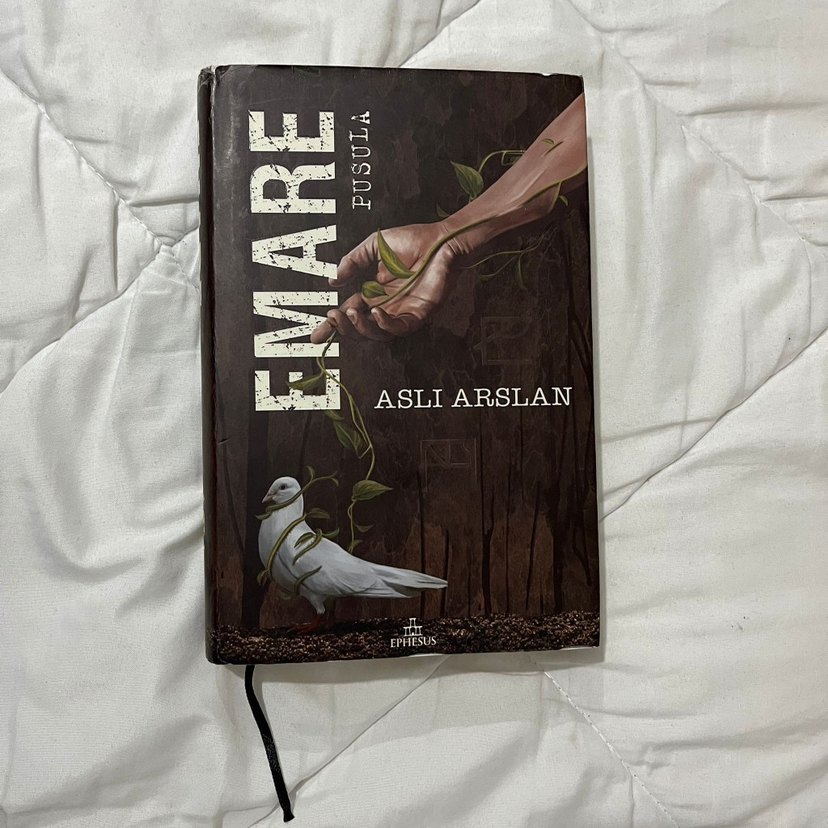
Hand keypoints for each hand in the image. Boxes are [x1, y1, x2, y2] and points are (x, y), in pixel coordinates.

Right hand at [310, 223, 462, 342]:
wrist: (440, 239)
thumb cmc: (413, 241)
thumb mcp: (373, 247)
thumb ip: (352, 262)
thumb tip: (332, 280)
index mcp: (375, 294)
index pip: (350, 313)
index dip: (333, 325)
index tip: (316, 334)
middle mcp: (387, 307)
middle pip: (361, 329)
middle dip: (344, 327)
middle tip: (332, 317)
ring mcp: (403, 313)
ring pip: (377, 333)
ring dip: (360, 326)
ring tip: (349, 312)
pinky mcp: (419, 315)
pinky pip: (399, 328)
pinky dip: (385, 323)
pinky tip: (375, 312)